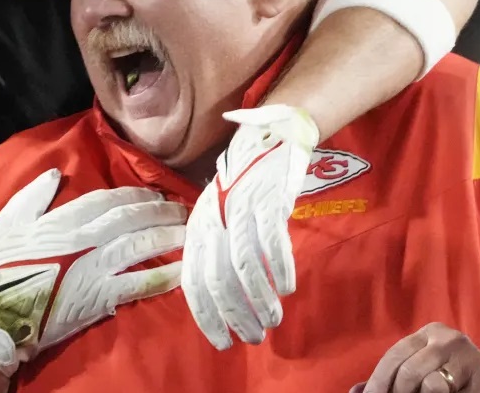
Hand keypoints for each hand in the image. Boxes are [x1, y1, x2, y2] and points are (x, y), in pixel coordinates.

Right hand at [0, 169, 185, 375]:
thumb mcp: (5, 224)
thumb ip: (31, 197)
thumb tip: (54, 174)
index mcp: (64, 219)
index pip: (108, 199)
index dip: (135, 194)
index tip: (153, 195)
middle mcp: (87, 239)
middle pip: (132, 218)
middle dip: (159, 211)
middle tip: (181, 209)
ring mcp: (97, 267)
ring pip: (141, 245)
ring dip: (168, 237)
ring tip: (189, 232)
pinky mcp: (102, 296)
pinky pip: (140, 283)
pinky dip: (164, 276)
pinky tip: (183, 270)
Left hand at [182, 104, 317, 348]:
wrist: (270, 138)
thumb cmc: (246, 186)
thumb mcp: (221, 217)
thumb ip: (217, 251)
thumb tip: (223, 300)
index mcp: (198, 227)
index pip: (192, 280)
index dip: (206, 315)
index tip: (222, 341)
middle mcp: (213, 219)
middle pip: (217, 278)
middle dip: (235, 314)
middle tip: (254, 338)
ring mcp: (240, 209)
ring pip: (243, 265)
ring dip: (259, 299)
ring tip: (273, 319)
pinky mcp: (268, 200)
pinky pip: (271, 242)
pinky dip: (279, 269)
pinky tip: (287, 288)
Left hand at [349, 323, 479, 392]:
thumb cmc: (453, 377)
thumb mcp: (422, 370)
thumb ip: (391, 379)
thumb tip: (356, 391)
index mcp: (429, 333)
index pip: (395, 355)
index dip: (379, 380)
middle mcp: (448, 338)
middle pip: (409, 371)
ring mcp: (468, 356)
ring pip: (431, 385)